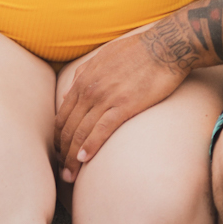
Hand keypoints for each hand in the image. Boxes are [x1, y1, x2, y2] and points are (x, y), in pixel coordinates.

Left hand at [55, 34, 190, 180]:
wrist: (164, 47)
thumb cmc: (136, 51)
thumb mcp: (102, 57)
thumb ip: (82, 75)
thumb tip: (66, 95)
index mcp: (83, 80)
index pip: (62, 116)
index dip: (58, 138)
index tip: (59, 154)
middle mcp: (90, 90)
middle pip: (68, 128)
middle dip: (62, 153)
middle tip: (61, 173)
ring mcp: (106, 98)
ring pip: (81, 132)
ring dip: (72, 157)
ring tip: (70, 176)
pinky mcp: (125, 105)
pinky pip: (102, 130)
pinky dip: (90, 146)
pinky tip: (84, 160)